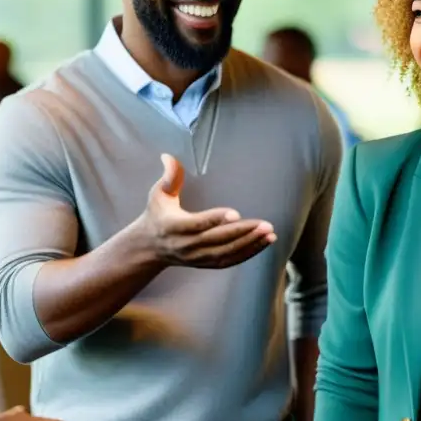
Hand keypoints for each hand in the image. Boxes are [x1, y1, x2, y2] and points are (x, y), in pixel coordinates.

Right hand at [137, 154, 276, 268]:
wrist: (150, 247)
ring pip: (226, 253)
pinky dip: (248, 253)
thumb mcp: (158, 194)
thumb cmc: (157, 214)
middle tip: (265, 224)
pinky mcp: (205, 263)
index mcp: (173, 227)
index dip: (215, 219)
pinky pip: (229, 261)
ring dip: (250, 244)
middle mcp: (186, 245)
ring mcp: (196, 257)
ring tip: (270, 233)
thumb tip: (168, 156)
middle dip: (242, 233)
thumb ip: (169, 177)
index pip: (197, 224)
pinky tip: (264, 243)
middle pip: (217, 240)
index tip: (235, 212)